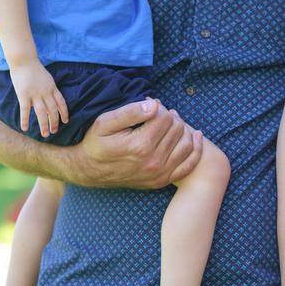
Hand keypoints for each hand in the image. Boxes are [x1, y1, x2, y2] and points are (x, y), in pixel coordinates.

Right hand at [10, 60, 68, 136]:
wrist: (24, 61)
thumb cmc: (35, 70)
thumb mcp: (47, 79)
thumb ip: (49, 89)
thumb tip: (50, 100)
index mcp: (53, 88)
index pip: (62, 102)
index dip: (64, 113)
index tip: (65, 121)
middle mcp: (46, 92)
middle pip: (53, 110)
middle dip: (54, 122)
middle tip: (54, 132)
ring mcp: (35, 94)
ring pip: (42, 113)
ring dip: (44, 125)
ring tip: (45, 134)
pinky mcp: (24, 95)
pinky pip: (25, 110)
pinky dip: (25, 120)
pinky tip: (25, 128)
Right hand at [68, 98, 202, 188]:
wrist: (89, 170)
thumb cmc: (96, 143)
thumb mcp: (105, 122)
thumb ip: (130, 111)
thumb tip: (155, 105)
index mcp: (140, 146)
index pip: (165, 117)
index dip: (159, 107)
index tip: (149, 105)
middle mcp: (153, 162)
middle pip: (177, 129)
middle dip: (170, 117)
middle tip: (158, 113)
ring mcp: (159, 174)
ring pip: (187, 144)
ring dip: (183, 129)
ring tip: (171, 122)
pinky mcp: (162, 181)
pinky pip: (189, 165)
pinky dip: (196, 150)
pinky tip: (196, 136)